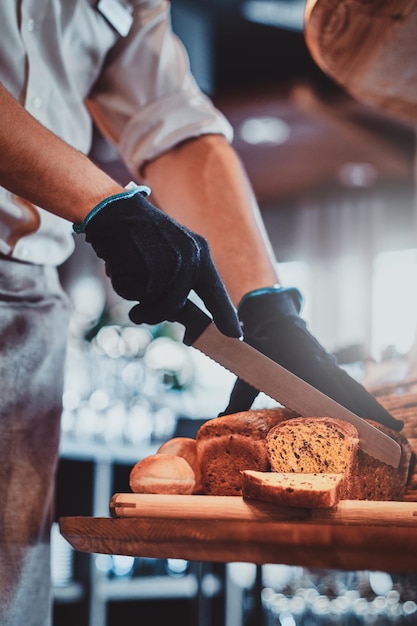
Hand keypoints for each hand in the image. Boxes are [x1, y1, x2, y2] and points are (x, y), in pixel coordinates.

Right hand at [74, 187, 240, 336]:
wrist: (116, 210)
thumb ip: (183, 282)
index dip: (225, 316)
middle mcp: (188, 258)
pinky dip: (122, 284)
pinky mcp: (143, 263)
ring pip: (151, 301)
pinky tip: (120, 264)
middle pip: (174, 305)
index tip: (236, 335)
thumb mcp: (175, 252)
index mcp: (200, 254)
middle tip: (139, 314)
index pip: (216, 293)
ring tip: (128, 273)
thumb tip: (182, 314)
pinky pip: (131, 292)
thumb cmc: (144, 236)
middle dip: (154, 312)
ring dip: (135, 297)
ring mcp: (166, 260)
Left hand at [222, 287, 402, 430]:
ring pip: (354, 387)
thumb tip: (219, 417)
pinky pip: (349, 383)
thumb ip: (237, 396)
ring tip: (393, 425)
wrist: (270, 316)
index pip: (331, 389)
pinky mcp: (328, 366)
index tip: (364, 420)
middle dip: (372, 410)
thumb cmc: (257, 344)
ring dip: (372, 406)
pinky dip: (362, 398)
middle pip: (352, 391)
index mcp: (304, 365)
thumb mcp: (246, 370)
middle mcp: (321, 365)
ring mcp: (328, 365)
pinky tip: (373, 412)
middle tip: (394, 429)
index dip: (348, 405)